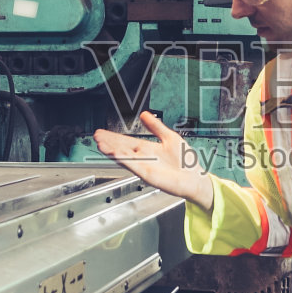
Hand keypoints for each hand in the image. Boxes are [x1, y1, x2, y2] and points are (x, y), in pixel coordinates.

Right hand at [93, 112, 215, 210]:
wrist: (195, 178)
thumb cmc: (186, 161)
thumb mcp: (169, 137)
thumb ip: (156, 126)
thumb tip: (144, 114)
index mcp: (148, 149)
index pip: (127, 141)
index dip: (114, 137)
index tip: (102, 132)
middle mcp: (144, 158)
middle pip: (122, 149)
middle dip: (109, 143)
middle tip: (96, 136)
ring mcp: (145, 167)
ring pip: (125, 158)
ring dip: (113, 151)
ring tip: (101, 144)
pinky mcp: (149, 175)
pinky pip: (134, 166)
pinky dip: (124, 160)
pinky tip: (115, 154)